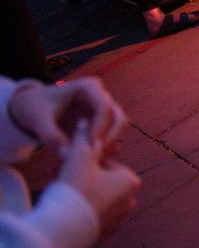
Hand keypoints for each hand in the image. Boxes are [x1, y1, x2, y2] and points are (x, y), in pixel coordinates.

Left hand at [9, 77, 126, 154]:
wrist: (31, 107)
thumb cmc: (34, 107)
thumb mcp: (37, 120)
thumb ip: (51, 137)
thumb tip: (67, 156)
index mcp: (88, 87)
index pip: (104, 107)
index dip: (100, 128)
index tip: (90, 146)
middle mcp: (101, 96)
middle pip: (118, 117)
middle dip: (111, 137)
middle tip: (96, 154)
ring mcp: (103, 109)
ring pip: (118, 128)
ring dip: (110, 144)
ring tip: (93, 159)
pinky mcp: (102, 122)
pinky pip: (111, 136)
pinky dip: (106, 148)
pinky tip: (92, 159)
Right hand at [57, 121, 140, 235]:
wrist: (63, 227)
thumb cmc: (75, 187)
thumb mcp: (79, 156)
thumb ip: (82, 137)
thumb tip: (84, 120)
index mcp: (131, 180)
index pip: (104, 162)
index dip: (82, 160)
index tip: (67, 164)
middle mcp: (130, 200)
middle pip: (99, 180)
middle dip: (80, 177)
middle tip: (60, 176)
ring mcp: (119, 219)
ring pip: (95, 197)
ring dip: (79, 192)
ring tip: (61, 191)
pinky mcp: (105, 233)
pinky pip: (91, 214)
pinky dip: (80, 209)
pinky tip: (64, 208)